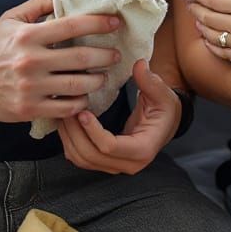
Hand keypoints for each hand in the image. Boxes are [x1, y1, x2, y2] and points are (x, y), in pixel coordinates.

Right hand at [0, 0, 121, 122]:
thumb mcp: (10, 19)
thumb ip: (37, 5)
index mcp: (28, 35)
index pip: (72, 25)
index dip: (98, 23)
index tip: (115, 23)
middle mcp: (30, 61)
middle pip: (81, 57)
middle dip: (105, 55)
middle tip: (115, 54)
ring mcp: (30, 87)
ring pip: (77, 84)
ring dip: (97, 80)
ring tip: (103, 76)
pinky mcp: (29, 108)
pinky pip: (65, 108)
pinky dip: (81, 103)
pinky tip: (85, 97)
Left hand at [57, 59, 181, 173]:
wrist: (166, 123)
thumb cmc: (164, 109)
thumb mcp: (162, 93)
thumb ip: (150, 81)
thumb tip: (140, 65)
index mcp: (143, 149)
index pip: (110, 147)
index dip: (93, 131)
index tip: (82, 111)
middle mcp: (129, 164)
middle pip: (91, 156)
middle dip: (74, 133)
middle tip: (67, 109)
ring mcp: (116, 166)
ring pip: (82, 160)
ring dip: (69, 138)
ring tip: (64, 114)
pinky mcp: (105, 163)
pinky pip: (80, 159)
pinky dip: (70, 143)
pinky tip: (67, 123)